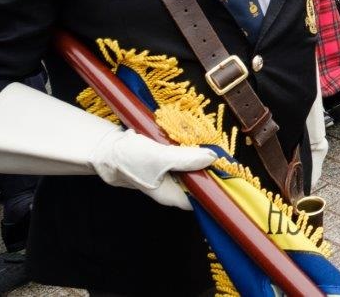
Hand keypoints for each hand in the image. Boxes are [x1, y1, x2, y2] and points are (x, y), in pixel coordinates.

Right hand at [93, 130, 215, 209]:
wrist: (106, 149)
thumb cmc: (129, 159)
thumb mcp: (160, 157)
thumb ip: (186, 159)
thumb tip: (212, 158)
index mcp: (172, 195)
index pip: (203, 199)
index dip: (218, 190)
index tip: (233, 175)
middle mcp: (173, 189)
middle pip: (201, 183)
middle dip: (212, 169)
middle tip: (222, 154)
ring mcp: (169, 176)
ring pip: (193, 169)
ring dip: (200, 157)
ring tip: (208, 145)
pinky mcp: (166, 163)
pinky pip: (185, 158)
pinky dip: (189, 150)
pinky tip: (192, 140)